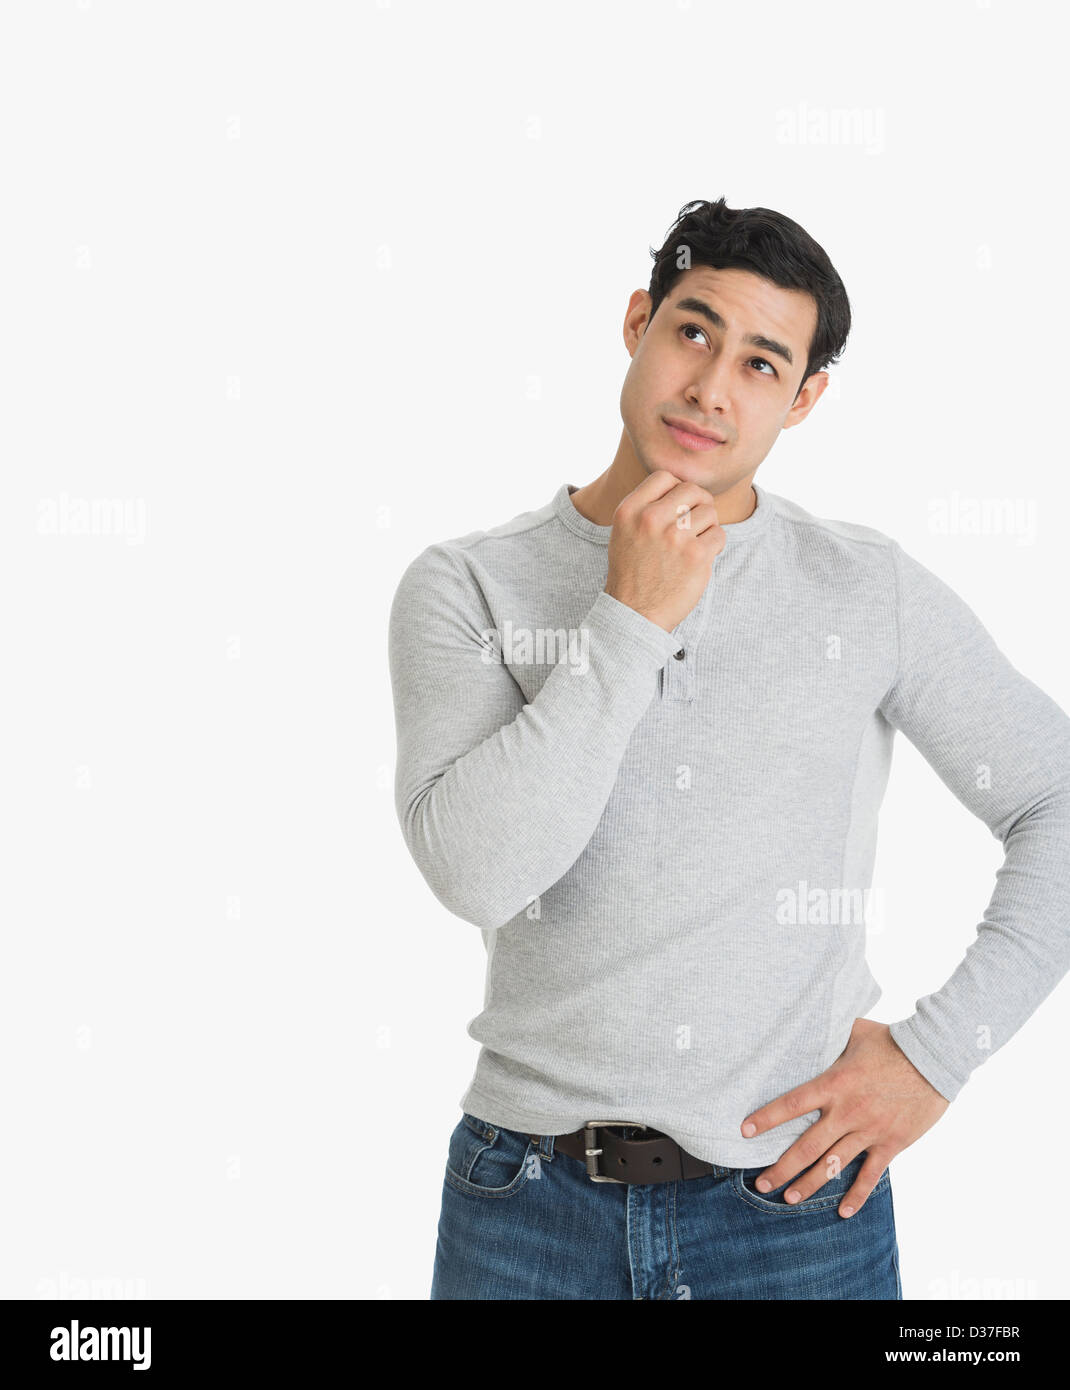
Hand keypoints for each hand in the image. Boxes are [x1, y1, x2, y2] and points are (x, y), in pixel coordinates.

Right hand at [604, 469, 725, 631]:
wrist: (634, 614)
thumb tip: (680, 485)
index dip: (676, 488)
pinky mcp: (696, 556)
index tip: (677, 506)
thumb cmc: (633, 572)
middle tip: (696, 523)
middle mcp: (650, 520)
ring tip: (695, 544)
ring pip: (709, 511)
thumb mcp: (624, 532)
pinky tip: (701, 558)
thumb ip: (646, 506)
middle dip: (699, 504)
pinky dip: (715, 546)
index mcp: (629, 511)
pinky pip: (719, 535)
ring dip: (708, 527)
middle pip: (691, 490)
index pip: (664, 477)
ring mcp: (674, 537)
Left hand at [739, 1017, 949, 1216]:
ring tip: (789, 1199)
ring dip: (810, 1184)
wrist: (934, 1058)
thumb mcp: (855, 1031)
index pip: (791, 1104)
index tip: (745, 1131)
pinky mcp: (891, 1143)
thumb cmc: (892, 1041)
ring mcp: (869, 1130)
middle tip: (761, 1183)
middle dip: (782, 1167)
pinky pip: (870, 1175)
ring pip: (833, 1164)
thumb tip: (807, 1022)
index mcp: (834, 1083)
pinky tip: (843, 1211)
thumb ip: (829, 1035)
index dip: (766, 1118)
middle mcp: (847, 1111)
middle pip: (807, 1145)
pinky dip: (857, 1195)